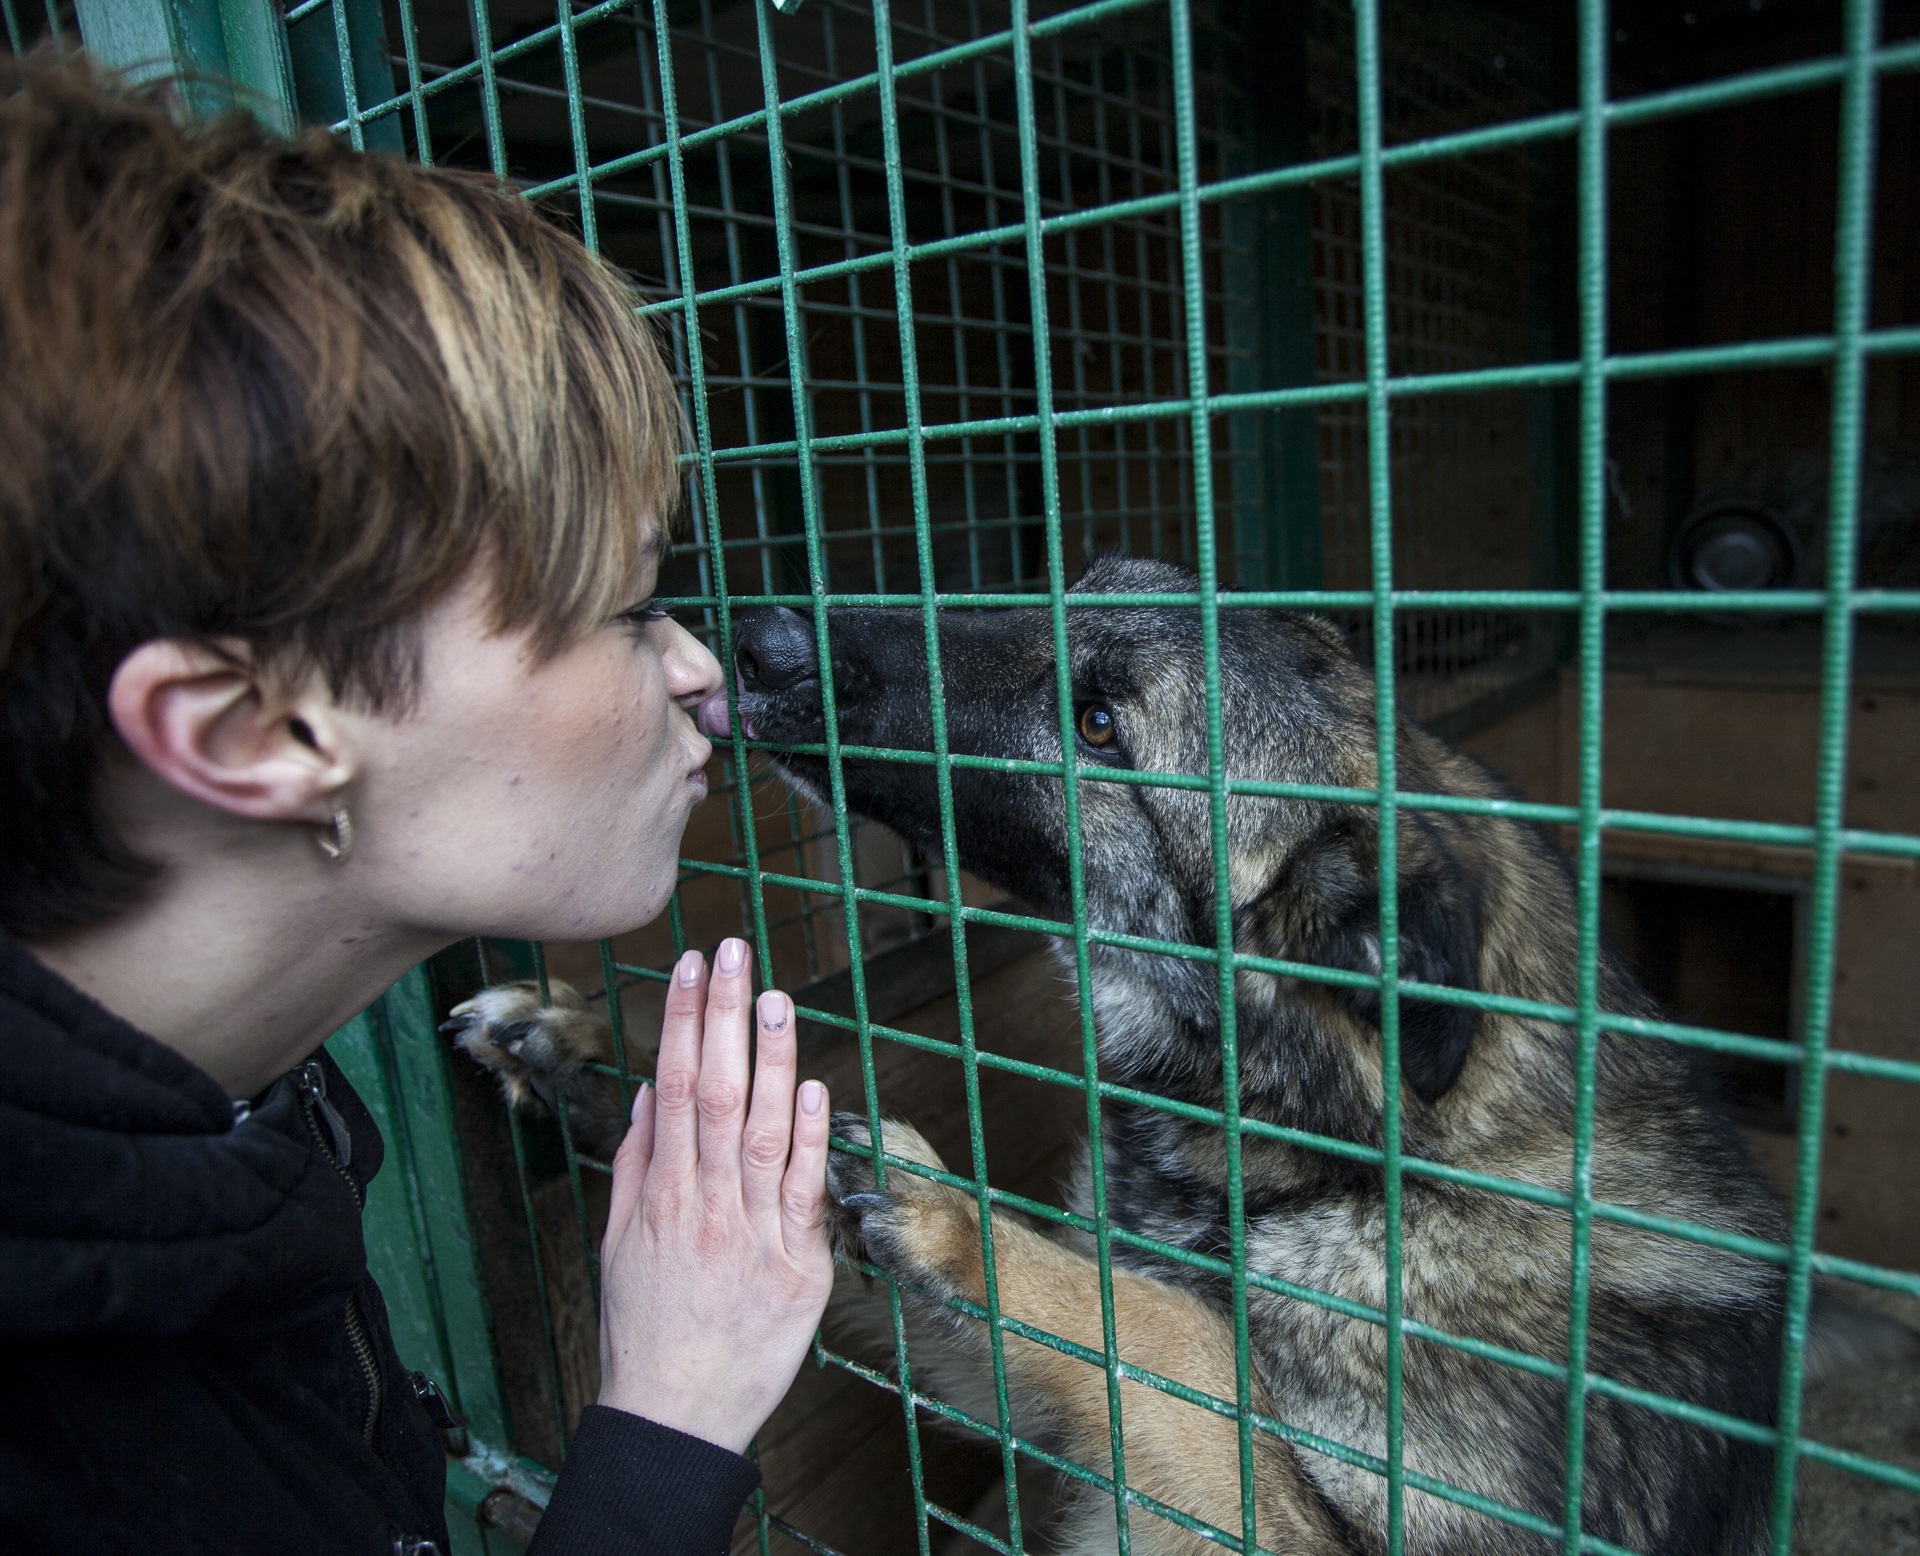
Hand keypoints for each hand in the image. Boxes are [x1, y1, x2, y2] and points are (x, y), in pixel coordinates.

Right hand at [595, 938, 832, 1452]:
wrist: (674, 1420)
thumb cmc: (644, 1330)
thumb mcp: (618, 1245)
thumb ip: (635, 1167)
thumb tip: (648, 1095)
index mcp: (659, 1195)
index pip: (670, 1087)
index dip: (680, 1021)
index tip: (690, 964)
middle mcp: (703, 1205)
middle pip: (712, 1093)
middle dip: (721, 1016)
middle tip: (731, 948)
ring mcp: (752, 1235)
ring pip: (759, 1131)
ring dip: (769, 1058)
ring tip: (774, 994)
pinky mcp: (798, 1269)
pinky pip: (802, 1194)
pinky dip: (806, 1138)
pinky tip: (811, 1086)